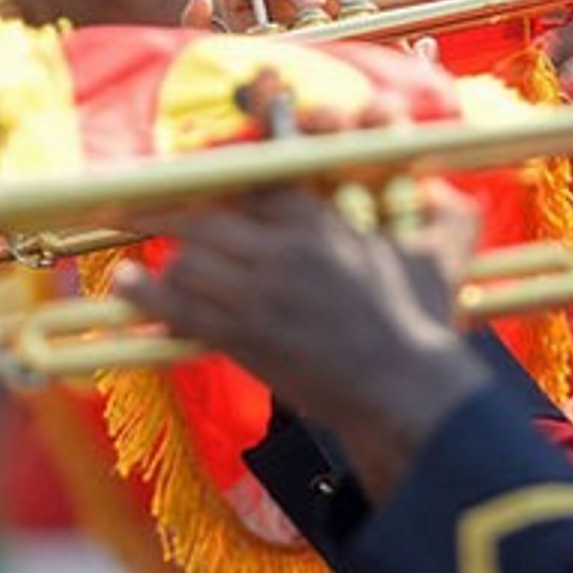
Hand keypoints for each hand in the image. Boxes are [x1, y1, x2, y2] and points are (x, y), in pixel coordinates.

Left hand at [117, 178, 488, 498]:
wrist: (404, 389)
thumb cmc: (423, 321)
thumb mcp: (440, 255)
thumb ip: (445, 213)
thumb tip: (447, 191)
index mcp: (321, 219)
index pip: (252, 184)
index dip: (220, 183)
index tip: (199, 184)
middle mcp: (283, 249)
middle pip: (207, 216)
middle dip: (171, 212)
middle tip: (137, 207)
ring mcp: (260, 293)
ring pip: (190, 257)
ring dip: (169, 257)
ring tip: (146, 257)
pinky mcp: (245, 337)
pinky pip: (181, 308)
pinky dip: (147, 295)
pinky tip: (126, 285)